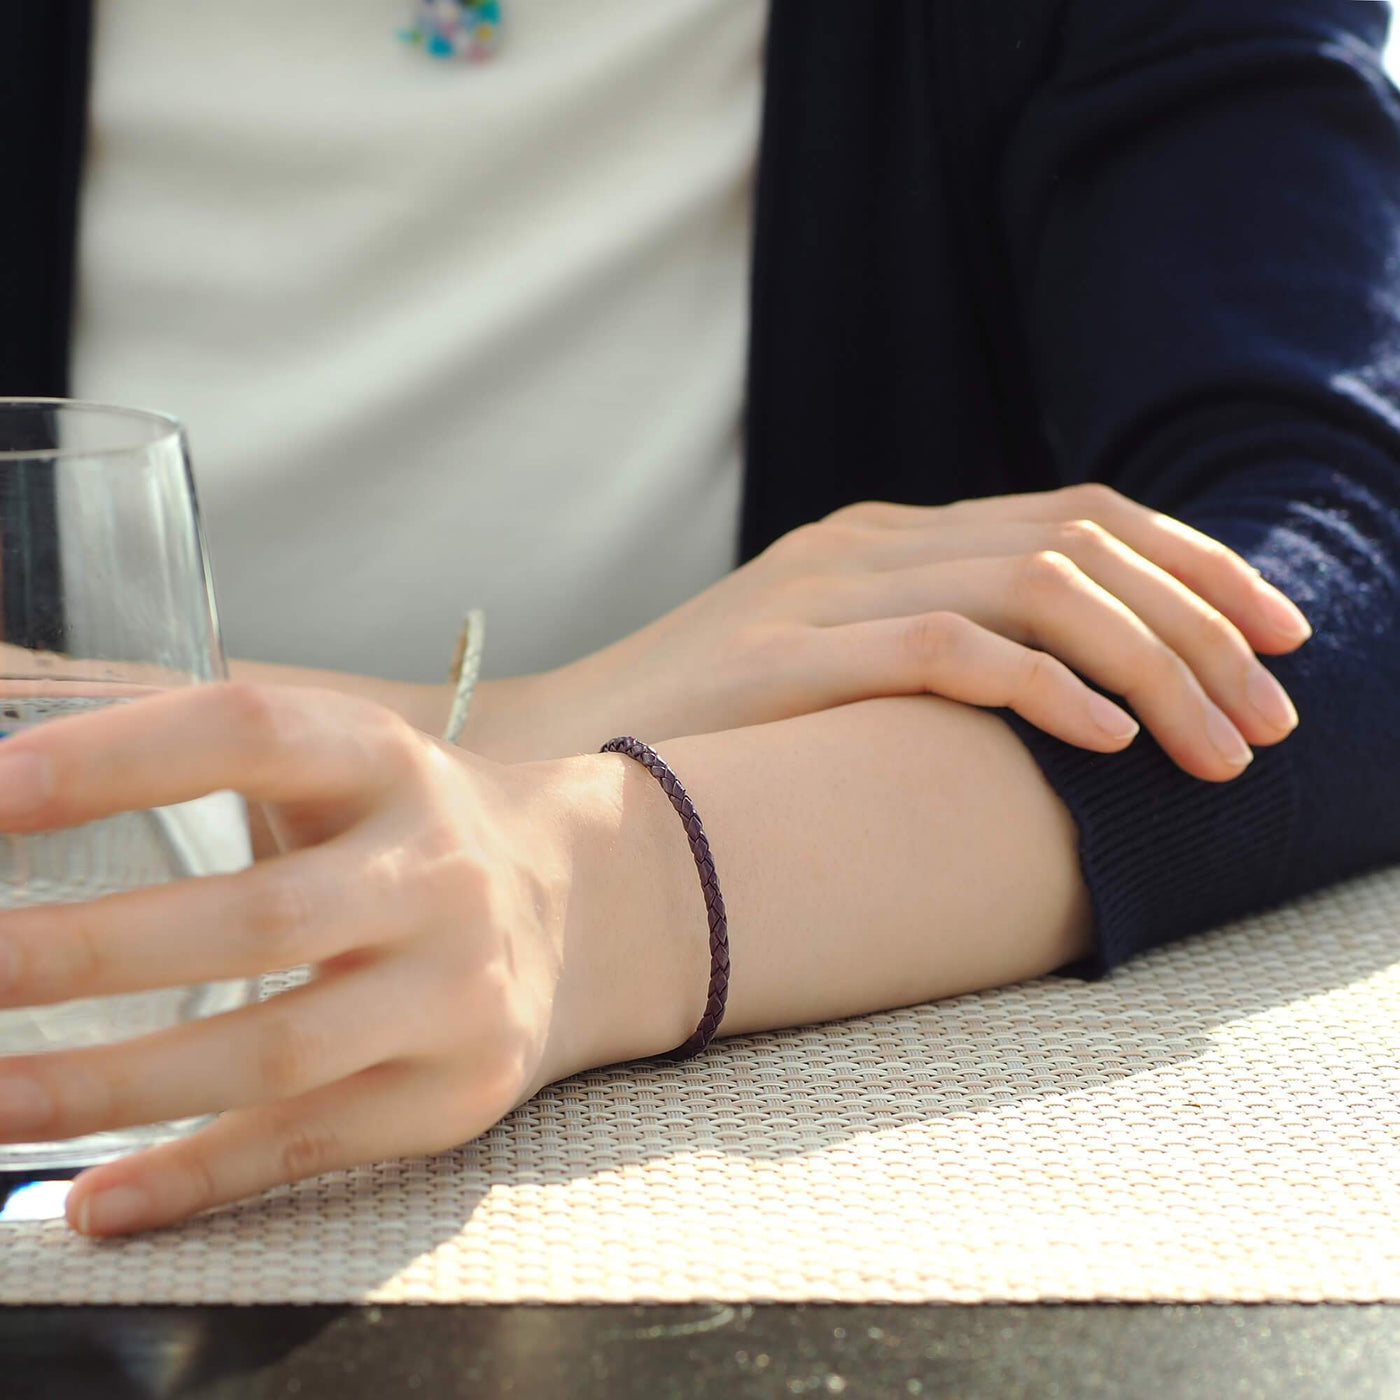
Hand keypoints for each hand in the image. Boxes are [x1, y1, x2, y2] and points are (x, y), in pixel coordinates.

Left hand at [0, 682, 614, 1235]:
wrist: (579, 906)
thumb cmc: (414, 830)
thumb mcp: (347, 763)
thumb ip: (212, 758)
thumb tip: (15, 755)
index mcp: (387, 765)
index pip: (254, 735)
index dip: (119, 758)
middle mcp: (435, 874)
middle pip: (263, 919)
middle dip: (88, 952)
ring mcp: (457, 990)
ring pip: (280, 1053)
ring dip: (114, 1086)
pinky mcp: (459, 1088)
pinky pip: (313, 1144)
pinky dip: (195, 1177)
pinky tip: (95, 1199)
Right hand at [482, 482, 1311, 782]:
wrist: (563, 745)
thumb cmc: (711, 729)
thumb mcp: (836, 667)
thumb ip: (931, 649)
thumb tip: (1066, 695)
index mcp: (889, 534)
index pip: (1078, 513)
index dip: (1195, 565)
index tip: (1275, 638)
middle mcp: (872, 540)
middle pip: (1082, 542)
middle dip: (1204, 623)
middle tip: (1277, 713)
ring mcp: (830, 587)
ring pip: (1040, 588)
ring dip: (1154, 668)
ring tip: (1223, 749)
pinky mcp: (794, 650)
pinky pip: (955, 648)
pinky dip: (1051, 688)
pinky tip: (1113, 744)